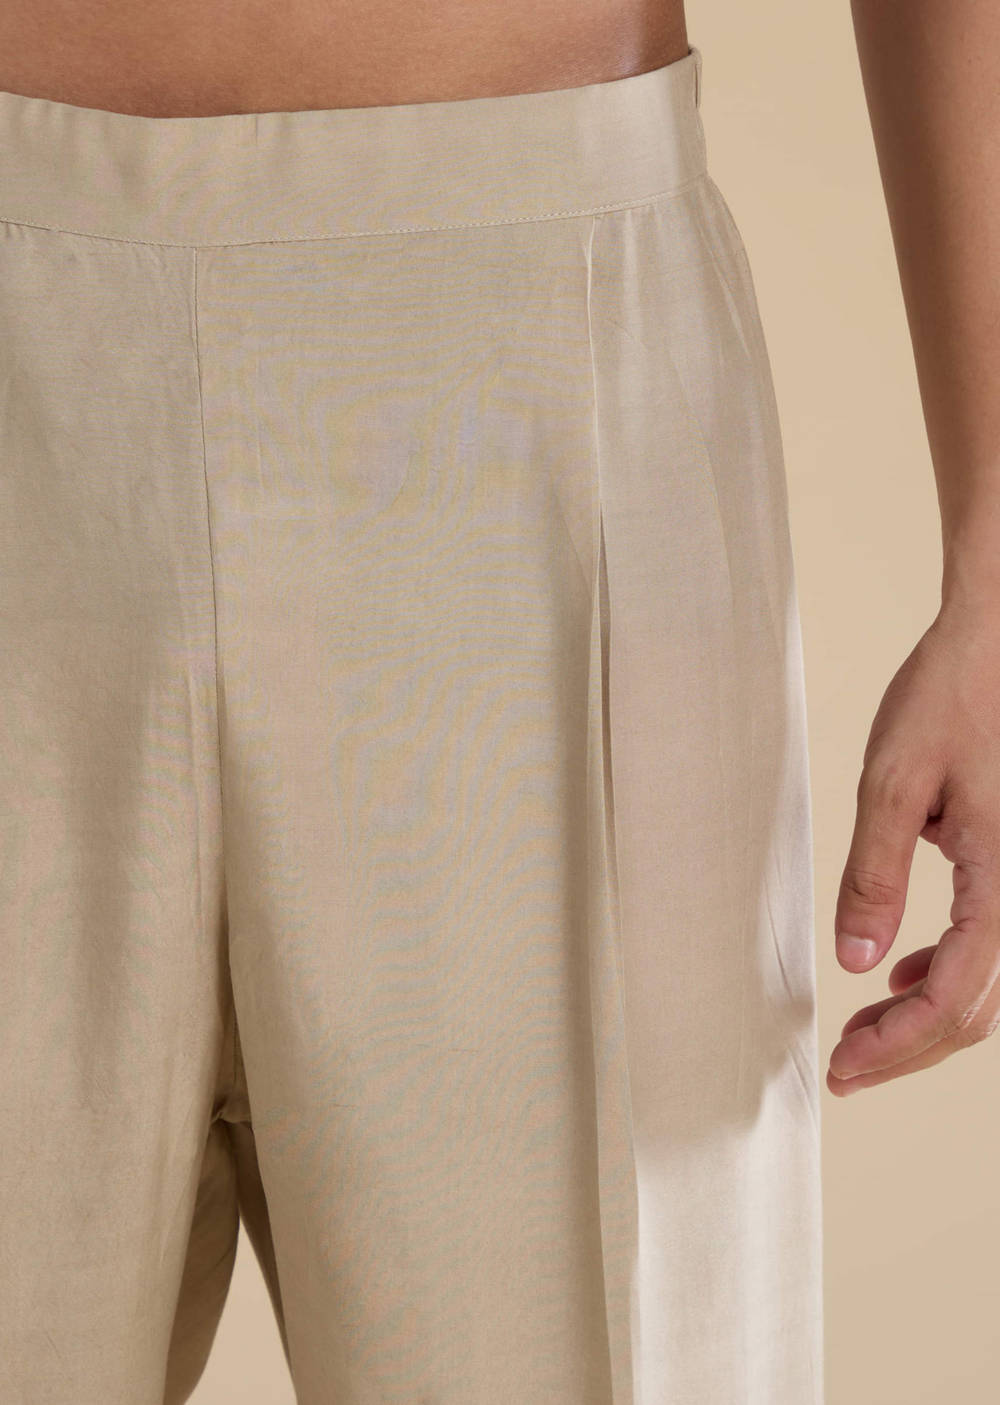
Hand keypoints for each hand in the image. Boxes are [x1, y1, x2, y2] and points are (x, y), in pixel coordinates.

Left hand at [828, 605, 999, 1094]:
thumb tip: (858, 962)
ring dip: (924, 1013)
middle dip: (908, 1046)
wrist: (995, 640)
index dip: (898, 1044)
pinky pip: (990, 940)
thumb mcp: (894, 784)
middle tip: (845, 1066)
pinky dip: (944, 970)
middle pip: (978, 1006)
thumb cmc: (951, 696)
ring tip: (862, 1029)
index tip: (845, 1066)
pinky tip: (902, 971)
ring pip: (986, 980)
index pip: (956, 995)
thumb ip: (875, 877)